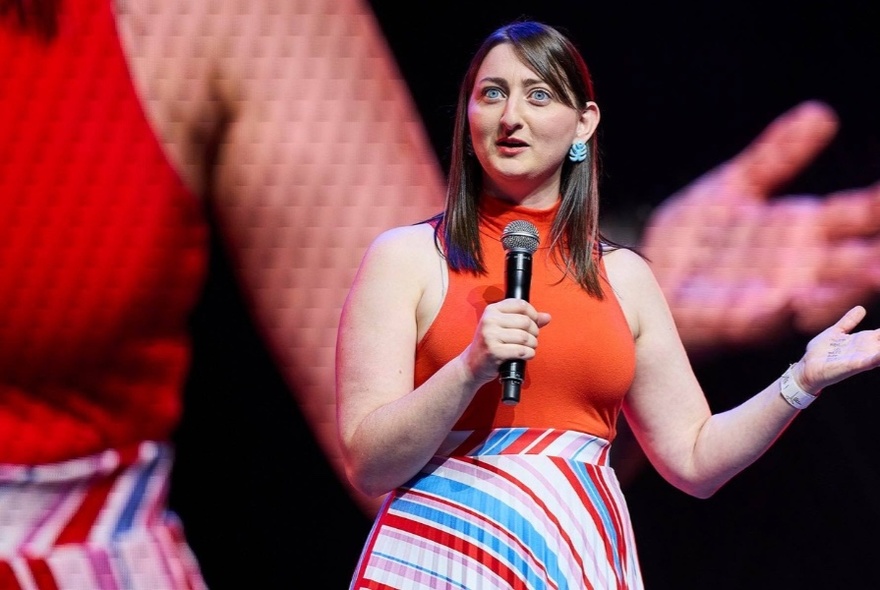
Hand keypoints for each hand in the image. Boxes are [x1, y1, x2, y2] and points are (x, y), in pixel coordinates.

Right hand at [464, 298, 550, 383]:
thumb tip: (547, 317)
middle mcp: (490, 320)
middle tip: (531, 339)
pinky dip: (528, 354)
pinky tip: (525, 355)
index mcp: (492, 310)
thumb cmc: (491, 344)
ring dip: (532, 345)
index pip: (521, 305)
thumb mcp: (504, 327)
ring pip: (525, 337)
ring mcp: (490, 336)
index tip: (534, 323)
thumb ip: (526, 320)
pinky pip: (521, 350)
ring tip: (528, 348)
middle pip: (526, 321)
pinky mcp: (494, 351)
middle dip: (534, 332)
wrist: (472, 364)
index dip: (533, 314)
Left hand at [641, 100, 879, 354]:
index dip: (876, 206)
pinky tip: (792, 302)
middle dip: (873, 258)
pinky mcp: (729, 320)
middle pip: (847, 261)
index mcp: (798, 230)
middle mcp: (792, 266)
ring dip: (844, 287)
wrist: (640, 273)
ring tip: (873, 272)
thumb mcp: (734, 186)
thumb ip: (776, 156)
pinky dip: (776, 314)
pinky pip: (758, 321)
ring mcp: (765, 295)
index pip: (853, 215)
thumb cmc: (693, 238)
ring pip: (816, 295)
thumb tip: (821, 113)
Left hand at [797, 305, 879, 392]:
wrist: (806, 368)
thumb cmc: (820, 352)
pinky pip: (869, 361)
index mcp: (863, 340)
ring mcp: (861, 358)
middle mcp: (866, 349)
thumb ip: (849, 321)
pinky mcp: (852, 366)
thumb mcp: (836, 332)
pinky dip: (878, 358)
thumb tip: (862, 308)